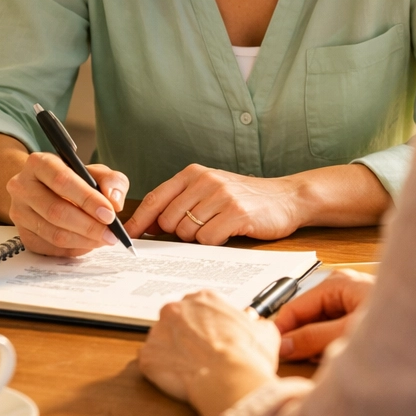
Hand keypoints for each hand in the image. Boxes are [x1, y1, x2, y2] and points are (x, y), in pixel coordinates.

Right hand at [5, 152, 128, 256]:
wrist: (44, 190)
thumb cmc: (73, 180)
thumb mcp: (95, 172)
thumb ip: (111, 181)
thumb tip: (114, 201)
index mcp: (38, 163)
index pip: (61, 180)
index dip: (87, 199)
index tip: (109, 214)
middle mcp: (22, 186)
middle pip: (56, 211)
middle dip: (89, 226)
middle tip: (111, 234)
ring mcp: (19, 212)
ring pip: (54, 233)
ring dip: (84, 240)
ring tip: (103, 239)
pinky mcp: (23, 234)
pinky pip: (52, 248)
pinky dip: (75, 248)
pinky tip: (87, 243)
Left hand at [126, 164, 305, 244]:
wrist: (287, 197)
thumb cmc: (244, 197)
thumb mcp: (209, 189)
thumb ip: (181, 201)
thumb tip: (150, 224)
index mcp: (193, 174)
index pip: (156, 198)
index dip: (139, 220)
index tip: (128, 236)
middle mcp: (204, 181)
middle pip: (169, 220)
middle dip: (177, 233)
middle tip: (199, 229)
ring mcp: (221, 196)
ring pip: (187, 232)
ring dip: (198, 238)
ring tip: (217, 227)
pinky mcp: (237, 213)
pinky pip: (209, 238)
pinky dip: (215, 242)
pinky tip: (228, 232)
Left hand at [139, 290, 279, 415]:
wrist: (231, 380)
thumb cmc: (248, 358)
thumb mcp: (264, 333)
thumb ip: (255, 325)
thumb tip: (257, 328)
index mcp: (204, 298)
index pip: (200, 307)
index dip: (208, 325)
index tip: (214, 337)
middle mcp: (176, 309)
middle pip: (177, 320)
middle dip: (187, 336)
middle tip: (203, 354)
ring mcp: (158, 332)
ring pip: (162, 340)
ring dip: (173, 352)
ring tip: (192, 369)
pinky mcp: (148, 356)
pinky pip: (151, 362)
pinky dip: (161, 371)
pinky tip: (179, 379)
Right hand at [271, 269, 375, 361]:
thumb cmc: (398, 323)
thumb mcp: (349, 332)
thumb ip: (314, 338)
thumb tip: (285, 345)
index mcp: (336, 283)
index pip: (296, 306)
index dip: (282, 329)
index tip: (273, 351)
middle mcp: (342, 289)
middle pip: (307, 316)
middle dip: (303, 339)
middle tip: (299, 362)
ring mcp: (352, 302)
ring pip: (321, 325)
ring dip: (319, 344)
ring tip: (325, 361)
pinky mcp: (361, 317)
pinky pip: (335, 330)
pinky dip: (332, 344)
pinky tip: (339, 356)